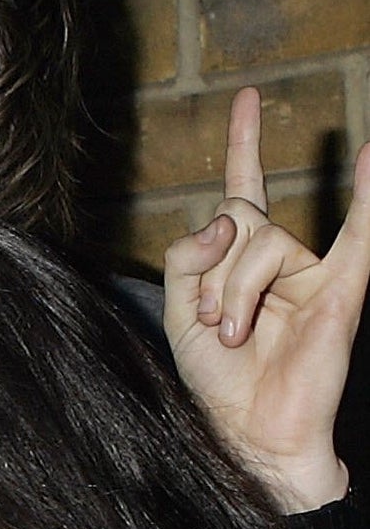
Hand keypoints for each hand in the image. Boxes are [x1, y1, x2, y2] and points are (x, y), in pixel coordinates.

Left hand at [165, 86, 369, 512]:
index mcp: (240, 258)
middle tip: (214, 325)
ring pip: (259, 242)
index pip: (242, 188)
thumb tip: (229, 213)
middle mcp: (280, 257)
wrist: (249, 429)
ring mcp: (314, 271)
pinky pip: (360, 235)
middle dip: (211, 273)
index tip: (246, 98)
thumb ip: (188, 254)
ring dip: (232, 294)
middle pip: (236, 220)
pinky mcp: (342, 291)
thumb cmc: (217, 378)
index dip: (243, 143)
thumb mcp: (178, 310)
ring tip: (236, 336)